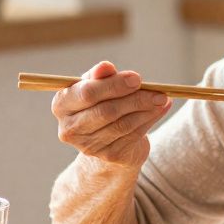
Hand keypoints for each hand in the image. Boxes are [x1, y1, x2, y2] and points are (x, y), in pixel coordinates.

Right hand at [52, 61, 172, 168]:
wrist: (106, 140)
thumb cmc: (99, 105)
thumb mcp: (97, 86)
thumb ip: (100, 76)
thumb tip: (105, 67)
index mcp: (62, 105)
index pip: (87, 93)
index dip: (113, 85)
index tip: (137, 78)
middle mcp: (70, 128)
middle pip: (106, 111)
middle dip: (135, 99)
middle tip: (157, 91)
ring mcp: (88, 146)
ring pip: (123, 124)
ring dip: (146, 109)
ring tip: (162, 98)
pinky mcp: (108, 156)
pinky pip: (133, 135)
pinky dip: (149, 120)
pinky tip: (159, 110)